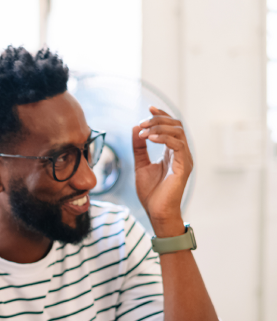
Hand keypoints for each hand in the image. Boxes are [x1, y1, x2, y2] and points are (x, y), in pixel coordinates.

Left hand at [132, 106, 191, 236]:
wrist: (156, 212)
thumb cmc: (151, 192)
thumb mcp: (140, 165)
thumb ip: (139, 148)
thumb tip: (136, 128)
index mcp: (172, 152)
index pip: (171, 127)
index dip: (161, 115)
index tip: (149, 108)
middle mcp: (181, 153)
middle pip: (176, 125)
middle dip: (157, 120)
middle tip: (141, 124)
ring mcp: (184, 159)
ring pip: (178, 132)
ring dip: (159, 128)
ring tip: (143, 133)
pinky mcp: (184, 166)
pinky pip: (178, 145)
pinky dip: (164, 138)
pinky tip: (149, 139)